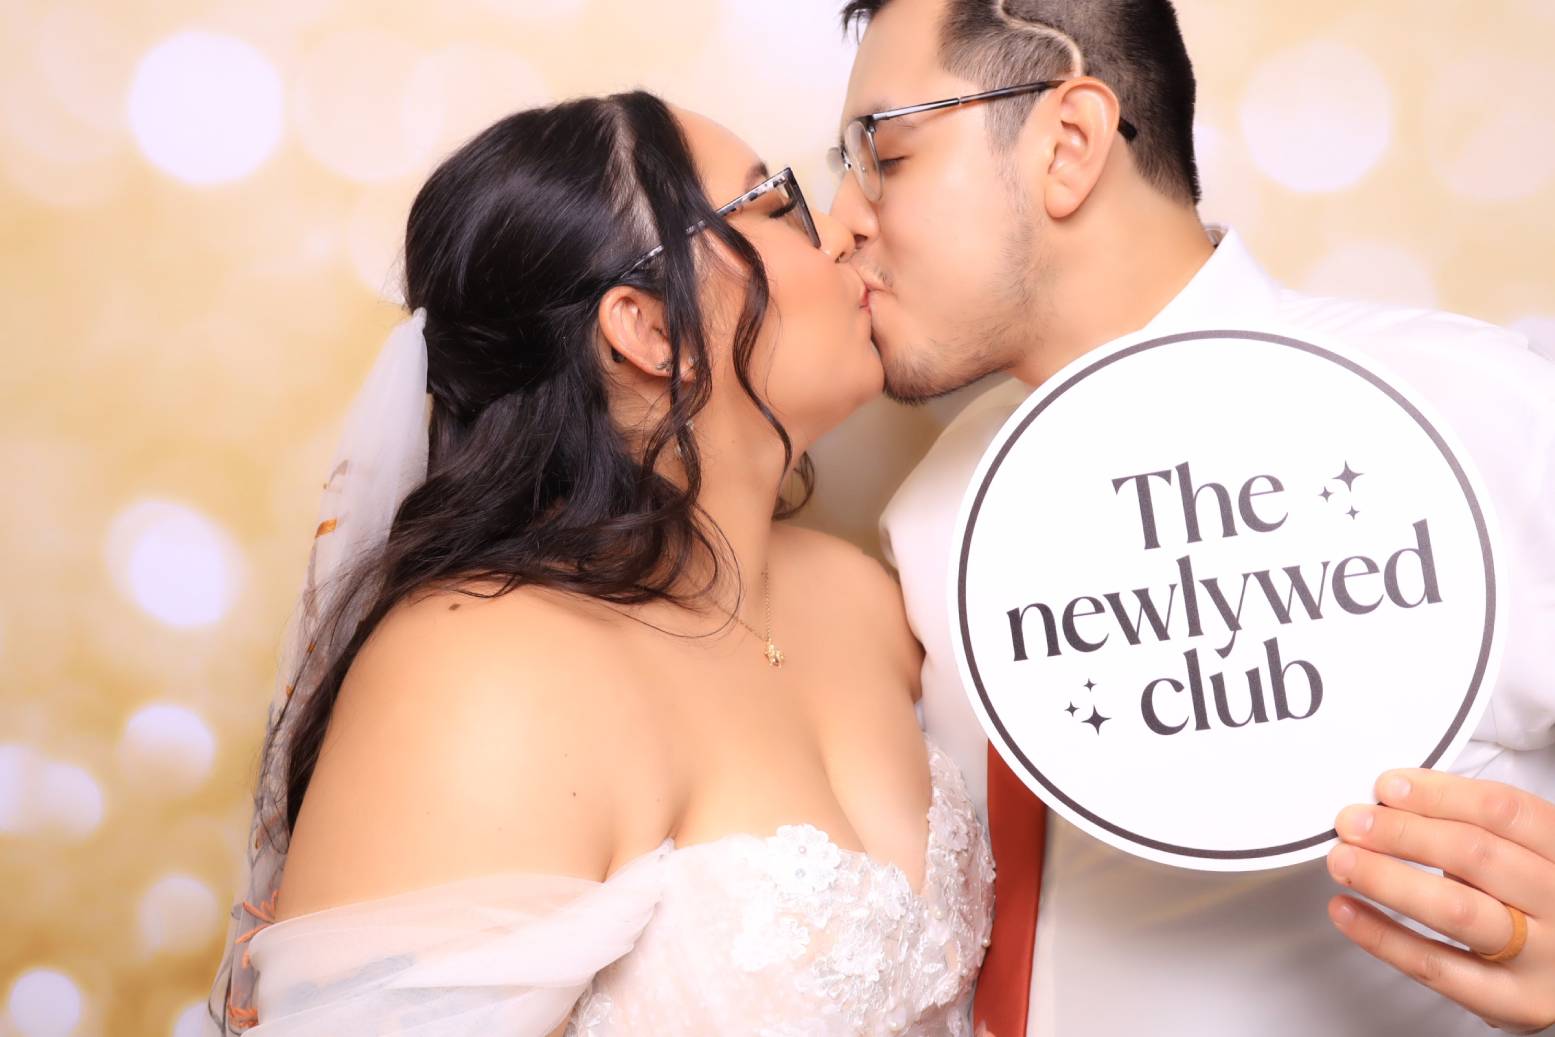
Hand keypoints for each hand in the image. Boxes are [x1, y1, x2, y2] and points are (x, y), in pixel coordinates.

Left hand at [1326, 769, 1554, 1033]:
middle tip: (1351, 822)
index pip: (1504, 812)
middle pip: (1475, 855)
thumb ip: (1483, 835)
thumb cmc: (1544, 906)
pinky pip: (1437, 967)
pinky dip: (1382, 936)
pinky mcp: (1512, 1002)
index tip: (1387, 787)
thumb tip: (1396, 811)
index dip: (1440, 795)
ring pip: (1455, 910)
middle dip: (1401, 833)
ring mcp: (1541, 957)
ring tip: (1343, 860)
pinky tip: (1348, 911)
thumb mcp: (1533, 860)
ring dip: (1387, 879)